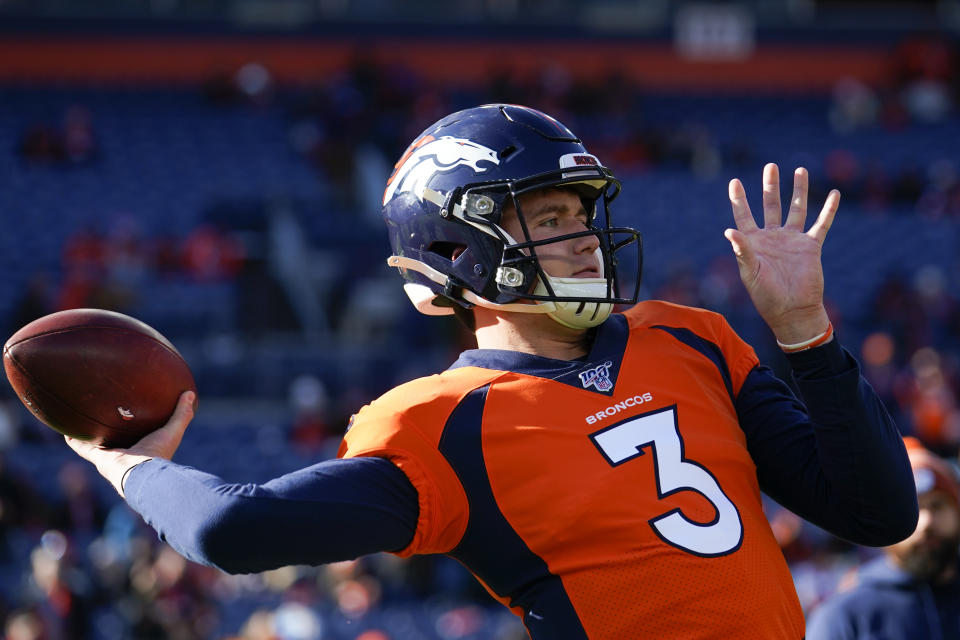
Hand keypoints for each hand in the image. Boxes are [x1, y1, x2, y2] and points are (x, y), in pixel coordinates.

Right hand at [65, 390, 195, 496]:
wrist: (141, 473)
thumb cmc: (158, 453)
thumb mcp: (173, 430)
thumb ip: (182, 414)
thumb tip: (190, 393)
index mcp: (141, 448)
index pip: (137, 436)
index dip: (134, 428)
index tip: (132, 415)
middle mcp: (125, 453)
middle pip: (116, 439)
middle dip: (111, 429)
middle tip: (105, 412)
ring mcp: (109, 456)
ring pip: (97, 442)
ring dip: (90, 432)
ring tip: (82, 416)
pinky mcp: (97, 457)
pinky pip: (81, 446)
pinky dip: (73, 438)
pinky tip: (65, 427)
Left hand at [726, 164, 838, 344]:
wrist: (793, 311)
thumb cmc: (767, 297)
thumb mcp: (750, 274)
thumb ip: (742, 251)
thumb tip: (729, 231)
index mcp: (754, 243)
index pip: (744, 215)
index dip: (739, 199)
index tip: (735, 181)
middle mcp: (773, 237)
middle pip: (771, 205)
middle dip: (770, 186)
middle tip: (770, 166)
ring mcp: (793, 240)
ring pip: (796, 209)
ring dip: (798, 190)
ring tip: (799, 170)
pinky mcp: (811, 246)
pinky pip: (822, 224)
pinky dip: (829, 209)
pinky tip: (834, 193)